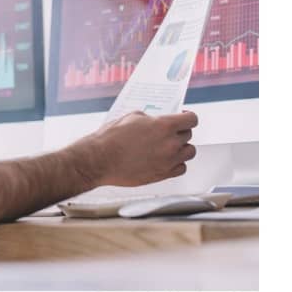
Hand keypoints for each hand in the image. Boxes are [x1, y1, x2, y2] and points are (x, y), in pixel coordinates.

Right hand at [78, 110, 197, 187]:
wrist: (101, 159)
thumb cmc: (111, 138)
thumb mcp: (131, 117)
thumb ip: (149, 118)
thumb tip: (155, 121)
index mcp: (164, 125)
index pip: (191, 119)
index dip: (188, 117)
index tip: (184, 117)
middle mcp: (170, 143)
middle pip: (189, 135)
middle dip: (180, 131)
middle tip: (170, 131)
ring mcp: (168, 161)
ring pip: (189, 152)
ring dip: (182, 147)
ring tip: (169, 146)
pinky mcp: (163, 175)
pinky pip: (181, 168)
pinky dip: (177, 163)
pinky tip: (166, 159)